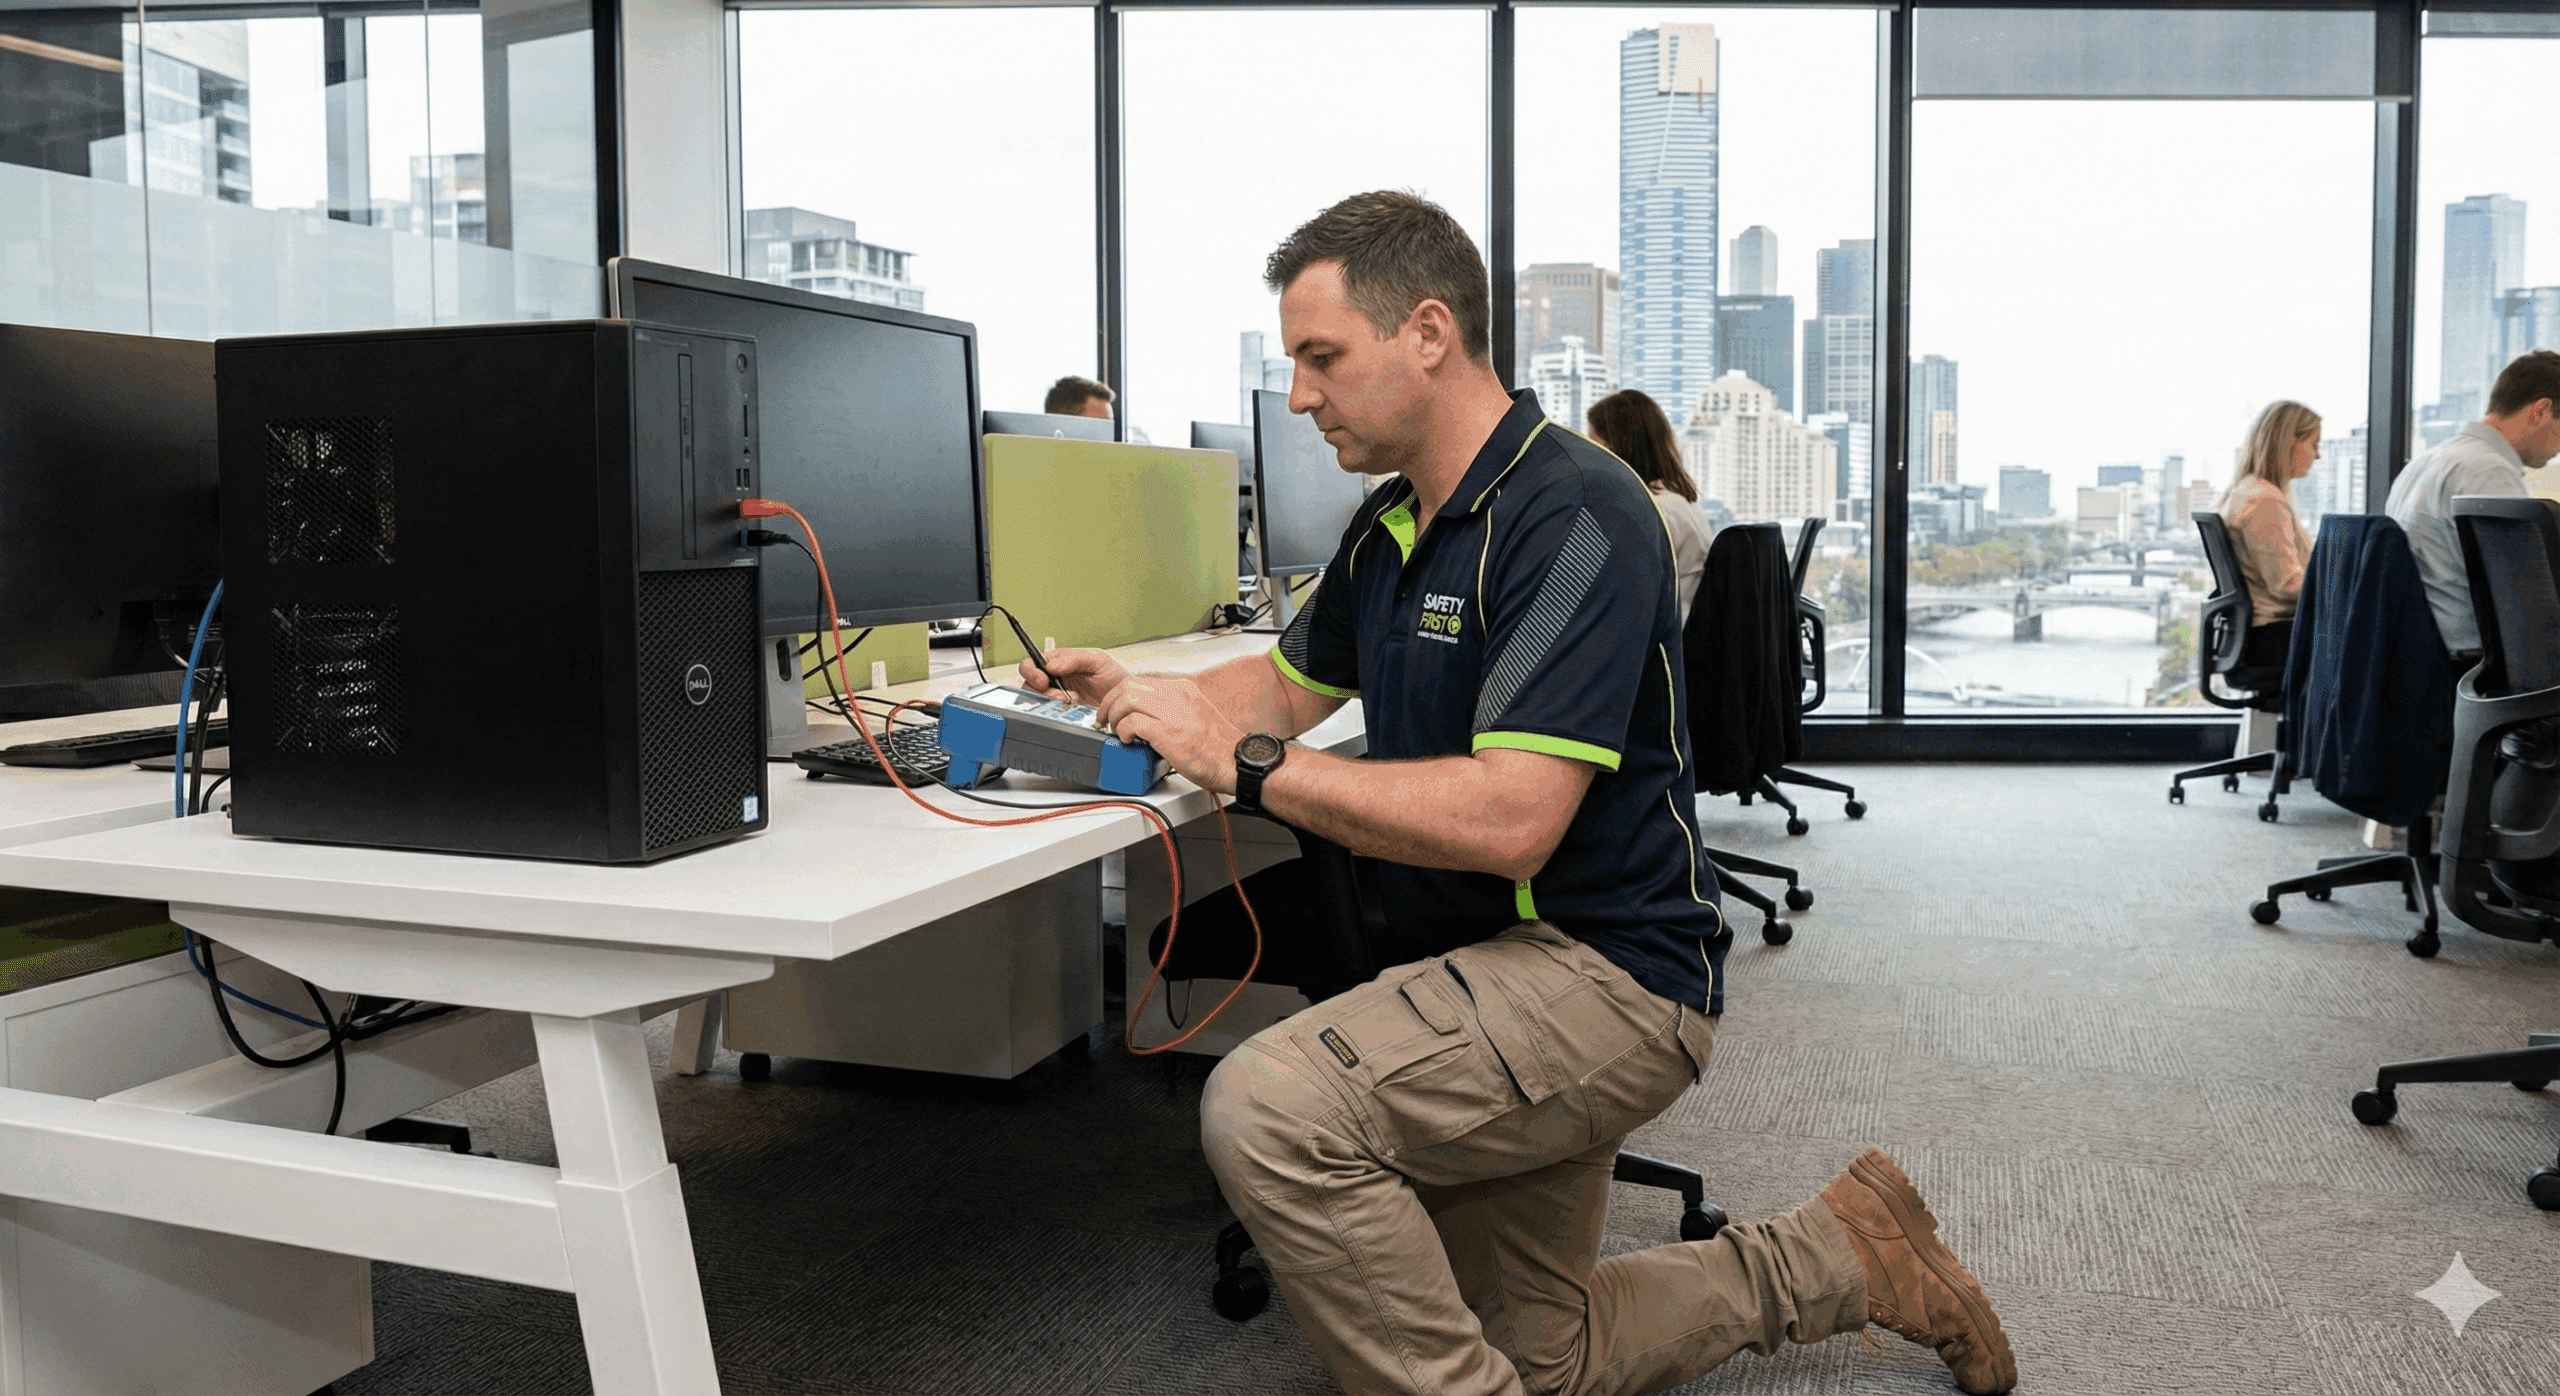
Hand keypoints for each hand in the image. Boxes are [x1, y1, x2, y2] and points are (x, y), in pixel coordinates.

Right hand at [1019, 647, 1127, 706]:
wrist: (1127, 701)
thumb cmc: (1114, 677)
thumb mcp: (1098, 660)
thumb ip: (1074, 658)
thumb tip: (1051, 665)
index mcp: (1059, 662)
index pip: (1033, 662)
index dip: (1032, 670)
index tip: (1043, 678)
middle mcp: (1055, 679)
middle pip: (1029, 683)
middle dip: (1039, 689)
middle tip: (1057, 694)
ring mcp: (1058, 697)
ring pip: (1037, 700)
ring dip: (1050, 701)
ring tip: (1070, 702)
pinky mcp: (1063, 713)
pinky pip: (1049, 714)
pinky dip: (1056, 712)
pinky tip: (1072, 709)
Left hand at [1098, 676, 1244, 793]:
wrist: (1236, 762)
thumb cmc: (1218, 747)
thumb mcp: (1194, 715)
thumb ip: (1171, 710)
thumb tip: (1145, 717)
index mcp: (1182, 689)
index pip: (1140, 681)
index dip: (1120, 695)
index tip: (1114, 708)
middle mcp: (1176, 694)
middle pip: (1128, 686)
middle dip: (1110, 703)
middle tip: (1105, 720)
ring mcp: (1171, 711)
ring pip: (1126, 700)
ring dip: (1114, 716)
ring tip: (1117, 731)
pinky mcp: (1166, 731)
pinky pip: (1132, 723)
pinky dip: (1124, 732)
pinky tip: (1128, 741)